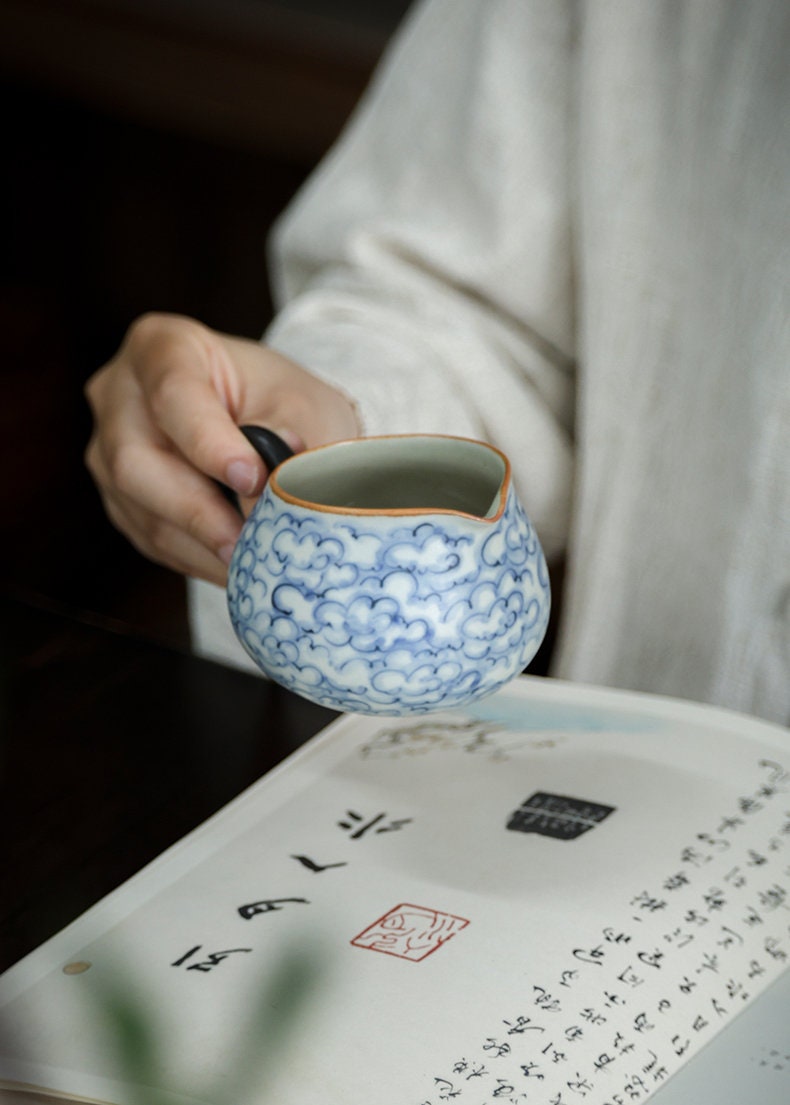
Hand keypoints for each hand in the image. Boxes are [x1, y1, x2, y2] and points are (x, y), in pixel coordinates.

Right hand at [85, 313, 358, 584]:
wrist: (268, 419)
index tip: (251, 479)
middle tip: (246, 541)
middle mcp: (120, 396)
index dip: (208, 442)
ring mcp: (109, 449)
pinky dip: (195, 556)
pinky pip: (148, 536)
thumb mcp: (303, 406)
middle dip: (196, 510)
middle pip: (135, 460)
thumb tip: (270, 486)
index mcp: (162, 347)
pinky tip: (234, 565)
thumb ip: (291, 438)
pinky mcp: (121, 498)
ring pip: (138, 507)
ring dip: (198, 543)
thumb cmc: (282, 400)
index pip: (173, 394)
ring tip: (250, 562)